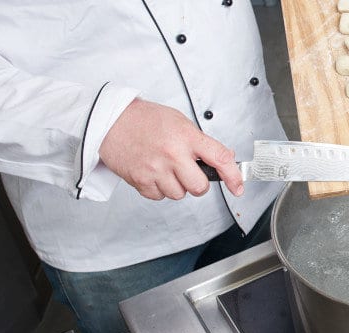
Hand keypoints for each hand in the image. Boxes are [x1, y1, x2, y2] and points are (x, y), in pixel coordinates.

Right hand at [98, 99, 243, 199]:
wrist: (111, 121)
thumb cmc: (144, 119)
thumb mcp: (179, 121)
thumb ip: (201, 141)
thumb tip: (223, 157)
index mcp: (186, 137)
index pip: (219, 158)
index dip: (233, 176)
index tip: (237, 186)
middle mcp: (172, 154)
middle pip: (199, 187)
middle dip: (198, 183)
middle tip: (188, 171)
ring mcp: (155, 169)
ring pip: (179, 194)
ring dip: (177, 186)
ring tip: (166, 168)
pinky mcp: (140, 181)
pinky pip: (159, 197)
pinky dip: (159, 189)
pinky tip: (153, 172)